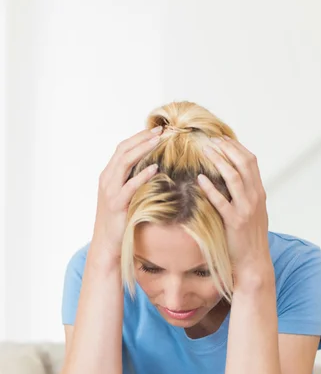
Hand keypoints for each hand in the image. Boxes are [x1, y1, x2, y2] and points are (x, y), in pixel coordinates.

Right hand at [92, 126, 162, 260]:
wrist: (107, 243)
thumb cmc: (119, 220)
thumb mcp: (125, 196)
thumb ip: (133, 181)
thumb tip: (154, 168)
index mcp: (108, 175)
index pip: (122, 148)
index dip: (139, 137)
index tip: (156, 130)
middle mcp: (107, 179)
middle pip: (123, 150)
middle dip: (142, 138)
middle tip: (161, 130)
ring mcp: (110, 191)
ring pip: (125, 163)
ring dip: (143, 149)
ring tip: (159, 141)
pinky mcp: (117, 204)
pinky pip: (130, 186)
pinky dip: (142, 175)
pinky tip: (155, 168)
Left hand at [197, 136, 270, 285]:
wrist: (254, 261)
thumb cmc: (249, 237)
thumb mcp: (253, 211)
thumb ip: (245, 194)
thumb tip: (231, 177)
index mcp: (259, 192)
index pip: (251, 161)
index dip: (236, 147)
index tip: (221, 138)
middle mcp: (255, 197)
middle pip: (244, 163)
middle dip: (227, 148)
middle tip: (211, 139)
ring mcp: (246, 209)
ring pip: (234, 177)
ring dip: (219, 161)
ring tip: (205, 151)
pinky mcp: (234, 222)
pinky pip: (221, 201)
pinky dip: (210, 188)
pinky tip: (200, 179)